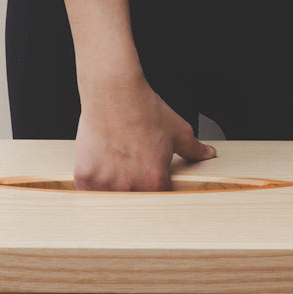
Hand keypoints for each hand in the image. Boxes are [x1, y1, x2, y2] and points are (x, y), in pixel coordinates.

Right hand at [73, 71, 215, 190]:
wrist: (113, 92)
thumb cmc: (143, 109)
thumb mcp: (178, 130)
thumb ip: (193, 149)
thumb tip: (207, 154)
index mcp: (155, 181)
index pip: (158, 198)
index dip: (155, 187)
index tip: (150, 178)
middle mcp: (131, 186)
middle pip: (133, 201)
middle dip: (133, 189)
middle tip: (130, 169)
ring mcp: (106, 184)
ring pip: (109, 199)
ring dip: (112, 189)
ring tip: (114, 166)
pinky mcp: (85, 177)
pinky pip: (88, 192)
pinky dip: (92, 184)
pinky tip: (98, 168)